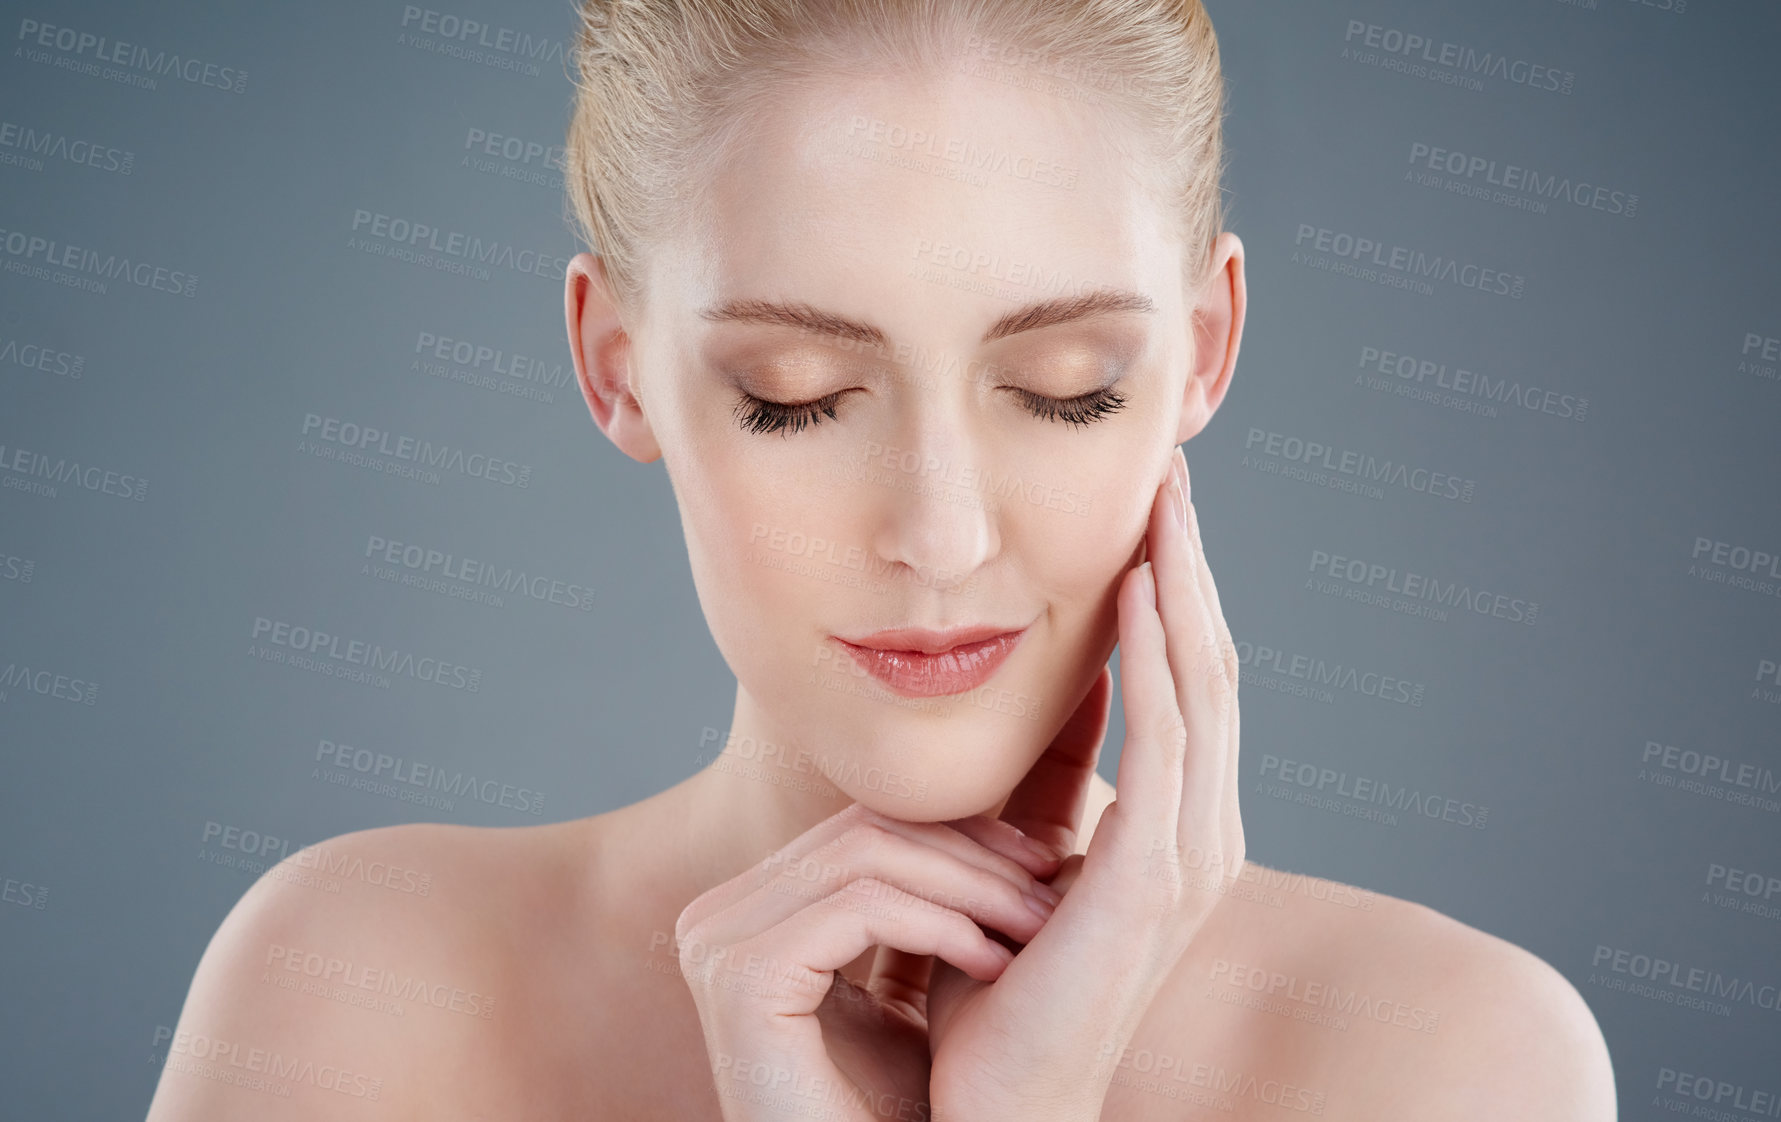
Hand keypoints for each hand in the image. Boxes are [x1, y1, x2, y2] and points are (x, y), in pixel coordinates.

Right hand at [671, 802, 1066, 1120]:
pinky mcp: (743, 976)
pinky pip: (863, 908)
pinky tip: (997, 962)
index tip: (1042, 860)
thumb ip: (916, 907)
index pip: (860, 824)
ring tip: (1037, 926)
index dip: (960, 830)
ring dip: (973, 886)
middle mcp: (718, 916)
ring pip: (867, 857)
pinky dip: (944, 926)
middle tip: (1052, 886)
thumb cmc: (891, 1112)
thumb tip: (985, 826)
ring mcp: (718, 942)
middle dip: (973, 851)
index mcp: (747, 910)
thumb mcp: (908, 985)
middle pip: (863, 829)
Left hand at [924, 445, 1245, 1120]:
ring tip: (1162, 500)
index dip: (1174, 591)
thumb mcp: (1018, 857)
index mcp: (1175, 828)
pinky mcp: (1157, 875)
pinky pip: (1171, 736)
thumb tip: (1019, 711)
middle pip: (1210, 665)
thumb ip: (1040, 788)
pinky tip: (1136, 585)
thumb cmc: (992, 987)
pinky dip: (1158, 654)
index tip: (1147, 509)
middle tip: (1170, 471)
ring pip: (1204, 685)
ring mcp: (1192, 854)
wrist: (996, 1104)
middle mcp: (1203, 832)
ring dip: (1184, 585)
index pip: (1186, 682)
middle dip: (1191, 565)